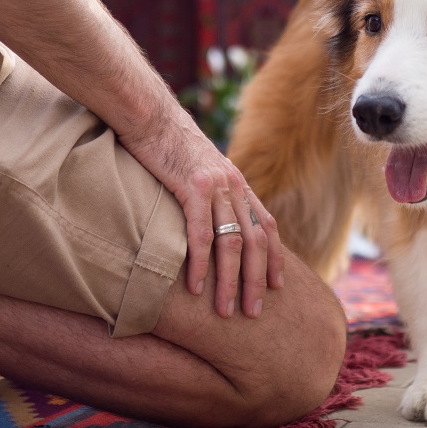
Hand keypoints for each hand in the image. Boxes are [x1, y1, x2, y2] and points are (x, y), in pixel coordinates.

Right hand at [118, 107, 282, 318]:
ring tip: (226, 310)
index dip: (275, 257)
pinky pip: (201, 233)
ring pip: (233, 243)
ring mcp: (216, 186)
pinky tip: (197, 287)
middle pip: (256, 241)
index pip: (268, 225)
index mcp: (238, 183)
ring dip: (231, 281)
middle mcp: (234, 186)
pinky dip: (202, 263)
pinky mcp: (192, 187)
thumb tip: (211, 220)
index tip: (277, 286)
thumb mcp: (199, 170)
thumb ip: (211, 194)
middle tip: (254, 313)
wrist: (149, 115)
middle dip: (256, 280)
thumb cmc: (167, 145)